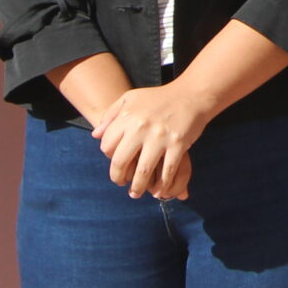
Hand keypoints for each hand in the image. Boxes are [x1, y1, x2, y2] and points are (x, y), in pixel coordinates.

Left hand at [92, 81, 214, 200]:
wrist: (191, 95)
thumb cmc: (159, 98)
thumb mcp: (131, 98)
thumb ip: (111, 115)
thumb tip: (95, 135)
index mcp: (128, 117)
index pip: (107, 146)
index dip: (109, 157)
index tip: (116, 161)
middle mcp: (141, 128)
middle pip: (120, 161)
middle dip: (118, 177)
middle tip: (121, 183)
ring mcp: (160, 137)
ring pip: (142, 171)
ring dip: (137, 187)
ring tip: (136, 193)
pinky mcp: (177, 145)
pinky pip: (167, 171)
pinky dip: (162, 184)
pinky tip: (159, 190)